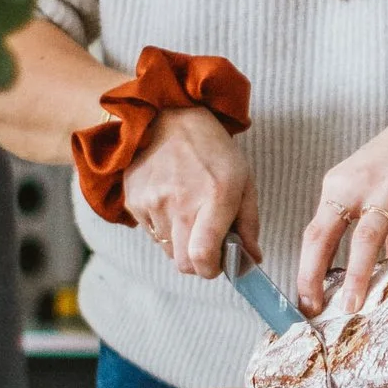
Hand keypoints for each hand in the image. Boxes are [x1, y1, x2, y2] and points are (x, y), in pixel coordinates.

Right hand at [118, 104, 255, 280]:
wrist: (168, 118)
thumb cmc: (213, 150)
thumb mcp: (243, 180)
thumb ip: (249, 224)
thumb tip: (252, 260)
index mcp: (215, 197)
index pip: (203, 256)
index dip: (211, 269)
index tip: (218, 263)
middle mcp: (181, 203)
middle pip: (183, 263)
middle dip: (197, 262)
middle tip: (206, 243)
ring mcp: (153, 203)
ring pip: (168, 250)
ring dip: (180, 242)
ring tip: (188, 212)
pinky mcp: (134, 202)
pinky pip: (151, 233)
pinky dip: (163, 227)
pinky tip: (171, 201)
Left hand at [298, 76, 387, 315]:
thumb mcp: (383, 186)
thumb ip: (384, 226)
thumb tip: (385, 261)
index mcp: (340, 186)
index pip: (314, 234)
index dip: (306, 271)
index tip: (305, 302)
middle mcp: (357, 186)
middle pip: (325, 236)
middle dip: (315, 276)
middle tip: (314, 310)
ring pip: (365, 237)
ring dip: (357, 274)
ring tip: (353, 305)